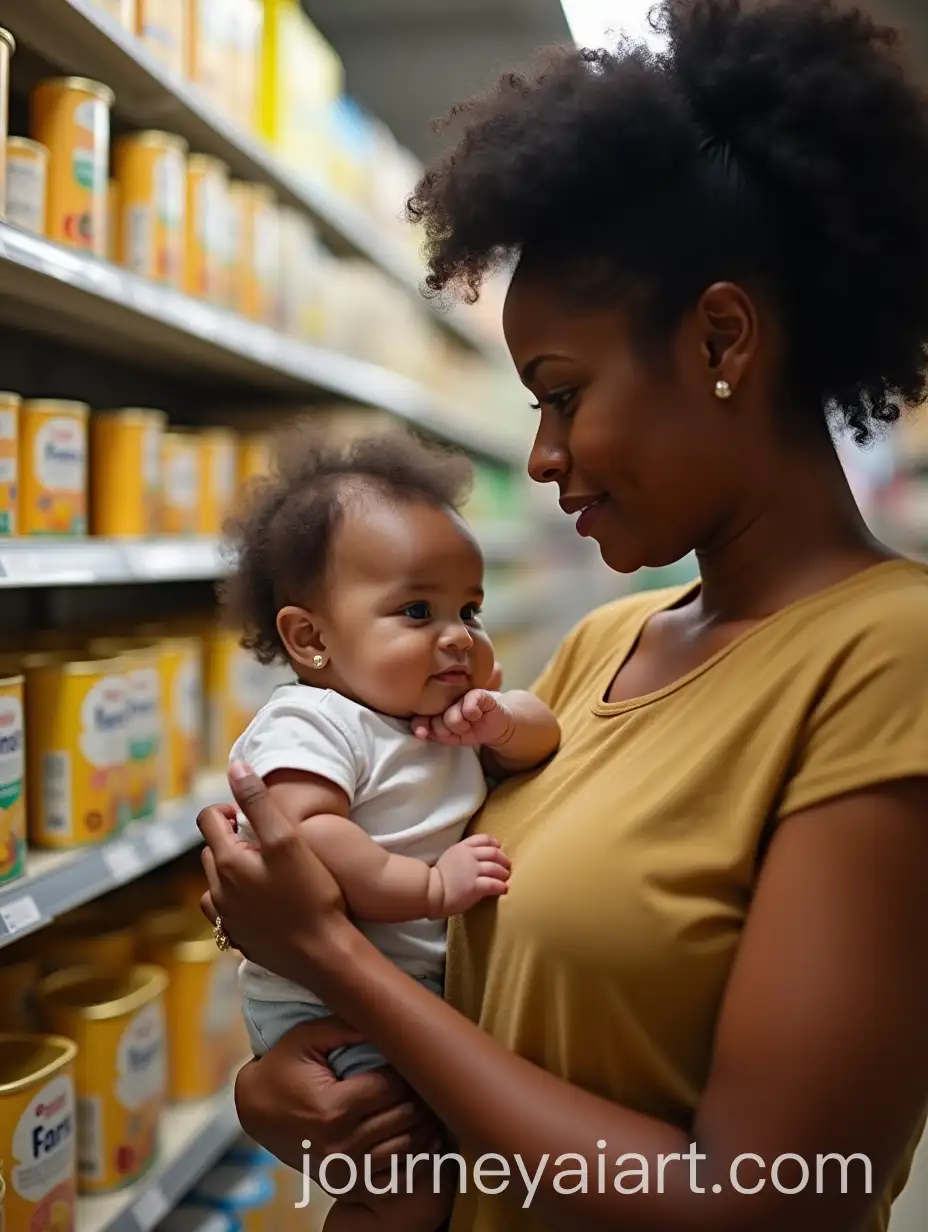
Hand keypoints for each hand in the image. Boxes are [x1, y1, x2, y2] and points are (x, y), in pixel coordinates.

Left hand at [197, 762, 347, 982]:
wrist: (324, 952)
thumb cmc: (311, 892)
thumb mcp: (287, 839)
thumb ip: (258, 802)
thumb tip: (236, 767)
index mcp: (227, 863)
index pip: (207, 820)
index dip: (229, 810)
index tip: (255, 817)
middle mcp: (218, 892)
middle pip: (212, 851)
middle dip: (233, 841)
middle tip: (269, 844)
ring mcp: (226, 920)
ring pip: (217, 884)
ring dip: (233, 872)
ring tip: (267, 874)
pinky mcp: (238, 940)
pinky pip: (227, 913)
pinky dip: (237, 901)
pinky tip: (263, 903)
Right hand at [234, 1018, 443, 1198]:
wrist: (254, 1112)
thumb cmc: (282, 1068)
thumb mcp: (306, 1037)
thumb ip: (346, 1024)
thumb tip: (387, 1017)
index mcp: (334, 1109)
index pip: (394, 1087)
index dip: (411, 1069)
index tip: (418, 1055)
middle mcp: (341, 1145)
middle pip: (405, 1117)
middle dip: (423, 1093)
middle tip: (432, 1074)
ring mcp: (344, 1170)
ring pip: (407, 1146)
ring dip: (424, 1123)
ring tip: (432, 1100)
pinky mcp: (346, 1184)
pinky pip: (394, 1173)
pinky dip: (414, 1155)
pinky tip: (422, 1134)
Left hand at [411, 690, 514, 747]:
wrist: (495, 726)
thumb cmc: (468, 729)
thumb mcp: (448, 736)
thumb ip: (432, 733)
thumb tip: (420, 733)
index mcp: (435, 707)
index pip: (420, 716)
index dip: (421, 726)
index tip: (422, 734)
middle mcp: (445, 697)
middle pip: (437, 720)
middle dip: (446, 730)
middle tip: (458, 729)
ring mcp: (461, 693)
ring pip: (452, 717)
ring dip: (461, 726)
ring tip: (469, 723)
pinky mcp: (478, 693)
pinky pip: (469, 707)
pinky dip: (473, 715)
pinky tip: (477, 715)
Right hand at [433, 834, 510, 913]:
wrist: (430, 890)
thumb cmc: (436, 877)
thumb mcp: (449, 857)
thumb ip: (462, 856)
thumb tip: (475, 860)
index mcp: (462, 847)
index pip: (483, 839)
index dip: (494, 844)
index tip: (499, 848)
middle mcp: (469, 856)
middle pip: (493, 853)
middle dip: (503, 859)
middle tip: (507, 866)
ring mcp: (473, 871)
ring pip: (495, 868)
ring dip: (503, 873)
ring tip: (506, 878)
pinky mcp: (475, 886)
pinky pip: (494, 884)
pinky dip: (501, 886)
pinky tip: (504, 889)